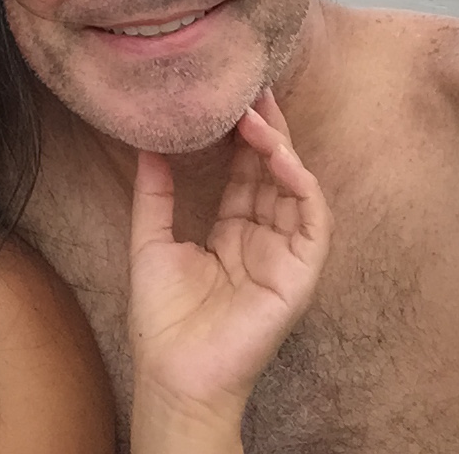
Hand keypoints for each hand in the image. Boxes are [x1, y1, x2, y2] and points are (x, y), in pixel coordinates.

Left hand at [128, 90, 331, 420]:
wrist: (173, 373)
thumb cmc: (163, 318)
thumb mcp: (151, 240)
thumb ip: (154, 192)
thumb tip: (146, 143)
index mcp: (234, 232)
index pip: (244, 172)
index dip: (239, 135)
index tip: (227, 96)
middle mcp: (264, 239)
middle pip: (272, 172)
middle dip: (266, 129)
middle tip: (252, 86)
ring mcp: (285, 256)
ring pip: (295, 188)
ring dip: (280, 149)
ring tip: (256, 116)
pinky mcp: (300, 275)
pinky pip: (312, 222)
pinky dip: (302, 186)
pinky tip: (281, 159)